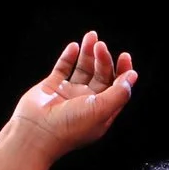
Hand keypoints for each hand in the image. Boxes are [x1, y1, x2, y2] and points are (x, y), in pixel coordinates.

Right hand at [7, 32, 136, 161]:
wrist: (35, 132)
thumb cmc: (68, 127)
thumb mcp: (102, 110)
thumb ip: (119, 93)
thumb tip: (132, 76)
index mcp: (102, 111)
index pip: (118, 88)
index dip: (123, 72)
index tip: (124, 56)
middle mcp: (87, 102)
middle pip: (101, 75)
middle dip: (103, 59)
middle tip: (100, 46)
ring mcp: (69, 94)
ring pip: (83, 68)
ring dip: (88, 53)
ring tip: (91, 37)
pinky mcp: (53, 87)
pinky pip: (63, 68)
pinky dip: (69, 56)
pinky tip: (73, 47)